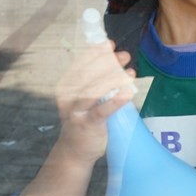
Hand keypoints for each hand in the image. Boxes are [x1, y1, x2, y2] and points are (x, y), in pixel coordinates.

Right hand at [56, 39, 135, 165]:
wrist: (74, 151)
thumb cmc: (83, 120)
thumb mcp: (83, 98)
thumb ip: (94, 82)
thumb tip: (114, 59)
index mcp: (66, 86)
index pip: (80, 64)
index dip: (95, 52)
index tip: (109, 44)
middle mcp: (68, 96)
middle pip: (87, 74)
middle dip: (107, 62)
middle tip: (124, 56)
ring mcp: (76, 111)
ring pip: (93, 90)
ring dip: (113, 79)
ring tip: (130, 73)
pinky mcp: (87, 125)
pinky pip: (102, 111)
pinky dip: (115, 101)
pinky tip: (128, 94)